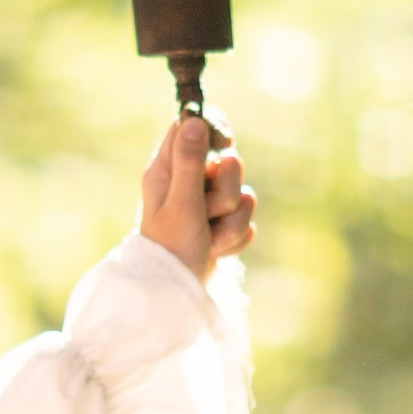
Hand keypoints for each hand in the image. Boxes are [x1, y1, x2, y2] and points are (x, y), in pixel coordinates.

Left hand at [139, 113, 255, 287]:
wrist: (175, 294)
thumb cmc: (170, 248)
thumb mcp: (182, 201)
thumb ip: (190, 162)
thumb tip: (193, 119)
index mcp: (168, 170)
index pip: (192, 128)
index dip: (213, 134)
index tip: (223, 148)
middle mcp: (187, 182)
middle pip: (226, 161)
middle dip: (226, 192)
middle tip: (208, 211)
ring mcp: (205, 204)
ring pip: (241, 194)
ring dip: (230, 222)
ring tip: (209, 239)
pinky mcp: (221, 225)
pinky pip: (245, 220)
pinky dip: (234, 238)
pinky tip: (215, 250)